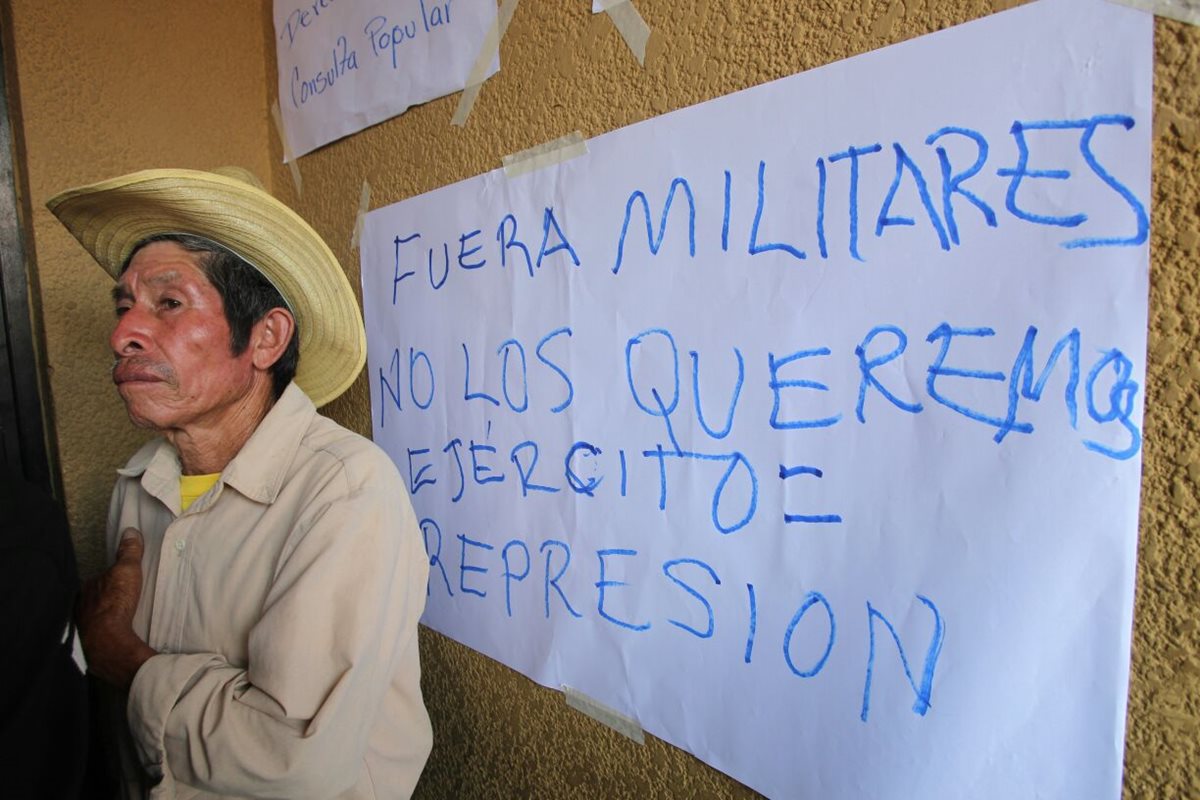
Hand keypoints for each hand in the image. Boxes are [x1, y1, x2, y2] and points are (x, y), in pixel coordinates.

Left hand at [78, 527, 156, 688]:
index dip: (106, 580)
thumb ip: (129, 552)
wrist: (107, 639)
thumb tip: (129, 530)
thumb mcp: (127, 570)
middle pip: (92, 598)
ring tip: (114, 618)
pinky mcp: (87, 642)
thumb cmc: (115, 602)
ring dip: (101, 616)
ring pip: (91, 616)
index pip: (96, 580)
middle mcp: (79, 605)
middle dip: (101, 599)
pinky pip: (94, 633)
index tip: (115, 583)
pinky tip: (110, 635)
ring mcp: (82, 625)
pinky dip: (101, 633)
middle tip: (115, 601)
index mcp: (86, 588)